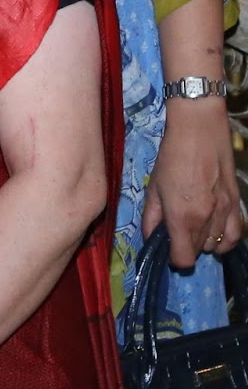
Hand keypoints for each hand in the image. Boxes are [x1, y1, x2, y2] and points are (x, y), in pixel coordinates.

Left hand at [144, 98, 242, 265]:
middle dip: (185, 247)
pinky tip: (214, 235)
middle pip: (199, 251)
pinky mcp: (237, 203)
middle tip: (174, 232)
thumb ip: (152, 217)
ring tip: (191, 228)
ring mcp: (225, 211)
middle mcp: (207, 218)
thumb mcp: (154, 187)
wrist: (199, 130)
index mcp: (182, 215)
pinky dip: (225, 240)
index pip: (184, 258)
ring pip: (216, 245)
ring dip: (203, 242)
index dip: (174, 258)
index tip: (166, 249)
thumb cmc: (170, 156)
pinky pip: (236, 234)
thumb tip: (151, 238)